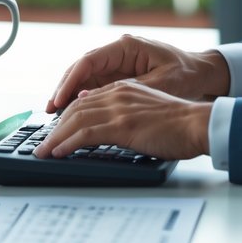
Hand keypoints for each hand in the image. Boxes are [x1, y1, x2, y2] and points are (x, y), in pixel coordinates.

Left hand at [34, 81, 211, 160]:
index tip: (56, 131)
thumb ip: (126, 111)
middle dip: (55, 128)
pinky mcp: (122, 125)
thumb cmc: (180, 124)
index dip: (67, 117)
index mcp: (125, 89)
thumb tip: (105, 124)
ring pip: (76, 120)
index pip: (87, 101)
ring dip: (55, 138)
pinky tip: (59, 152)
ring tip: (43, 153)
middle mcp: (118, 94)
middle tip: (43, 145)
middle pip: (76, 109)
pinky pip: (86, 133)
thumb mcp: (148, 110)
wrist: (198, 124)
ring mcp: (119, 108)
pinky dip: (68, 143)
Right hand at [45, 34, 229, 112]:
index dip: (71, 81)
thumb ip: (124, 90)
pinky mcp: (119, 75)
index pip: (89, 61)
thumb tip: (90, 97)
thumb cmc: (186, 75)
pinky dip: (83, 98)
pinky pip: (94, 85)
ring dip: (70, 95)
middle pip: (81, 68)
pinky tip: (72, 114)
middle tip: (51, 110)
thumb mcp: (159, 84)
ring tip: (55, 114)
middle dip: (64, 88)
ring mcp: (117, 63)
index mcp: (126, 46)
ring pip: (84, 77)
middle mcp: (118, 52)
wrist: (204, 74)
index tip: (60, 99)